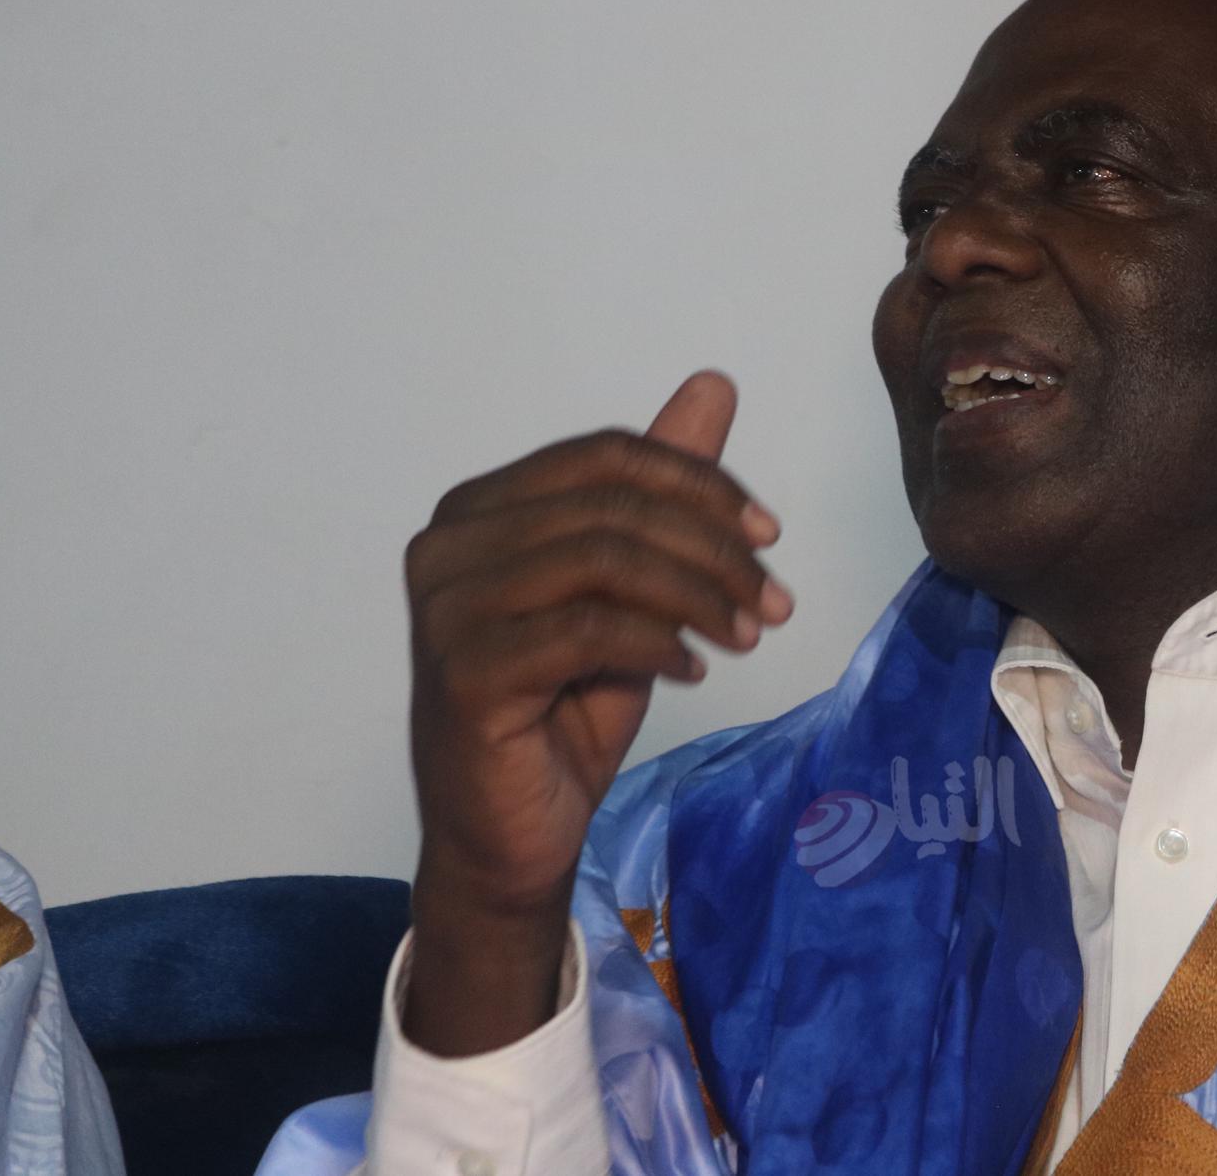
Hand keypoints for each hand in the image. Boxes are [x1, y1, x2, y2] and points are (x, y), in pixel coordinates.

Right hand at [400, 370, 789, 1053]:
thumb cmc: (567, 702)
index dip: (700, 484)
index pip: (606, 456)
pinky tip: (694, 669)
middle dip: (711, 546)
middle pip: (611, 504)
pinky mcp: (462, 672)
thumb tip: (714, 385)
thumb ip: (662, 490)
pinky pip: (587, 628)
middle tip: (771, 600)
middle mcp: (447, 543)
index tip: (769, 536)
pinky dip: (660, 643)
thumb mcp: (635, 587)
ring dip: (697, 594)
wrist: (513, 831)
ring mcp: (445, 608)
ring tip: (745, 634)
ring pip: (604, 559)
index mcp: (480, 506)